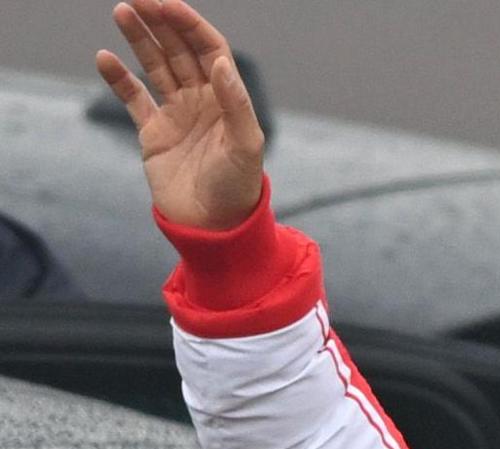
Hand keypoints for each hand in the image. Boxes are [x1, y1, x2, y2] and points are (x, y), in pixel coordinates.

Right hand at [95, 0, 263, 230]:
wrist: (213, 227)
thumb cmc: (237, 188)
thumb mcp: (245, 146)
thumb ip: (235, 104)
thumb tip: (220, 62)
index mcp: (227, 99)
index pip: (209, 49)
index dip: (190, 25)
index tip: (168, 4)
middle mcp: (202, 101)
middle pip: (180, 50)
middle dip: (161, 22)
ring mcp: (177, 115)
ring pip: (157, 67)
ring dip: (141, 39)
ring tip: (122, 11)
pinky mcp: (154, 133)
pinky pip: (133, 98)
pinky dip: (119, 78)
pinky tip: (105, 57)